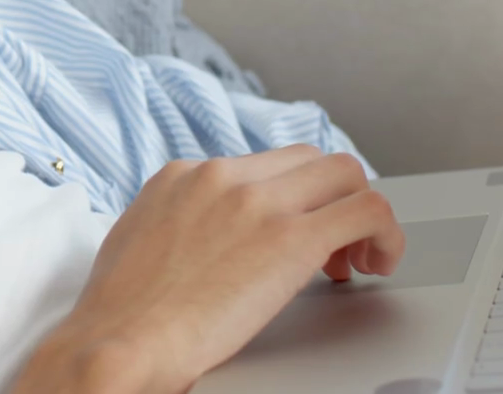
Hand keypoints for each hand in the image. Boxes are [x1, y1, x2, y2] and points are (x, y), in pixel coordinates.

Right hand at [10, 146, 404, 393]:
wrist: (117, 342)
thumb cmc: (119, 316)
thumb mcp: (138, 243)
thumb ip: (178, 226)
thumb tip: (203, 242)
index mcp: (182, 176)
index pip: (263, 164)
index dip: (292, 199)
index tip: (295, 232)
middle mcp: (222, 176)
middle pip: (309, 160)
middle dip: (329, 201)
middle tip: (332, 251)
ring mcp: (257, 201)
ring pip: (344, 174)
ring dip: (360, 215)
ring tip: (358, 259)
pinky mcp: (290, 237)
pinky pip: (367, 211)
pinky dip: (385, 235)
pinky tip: (378, 264)